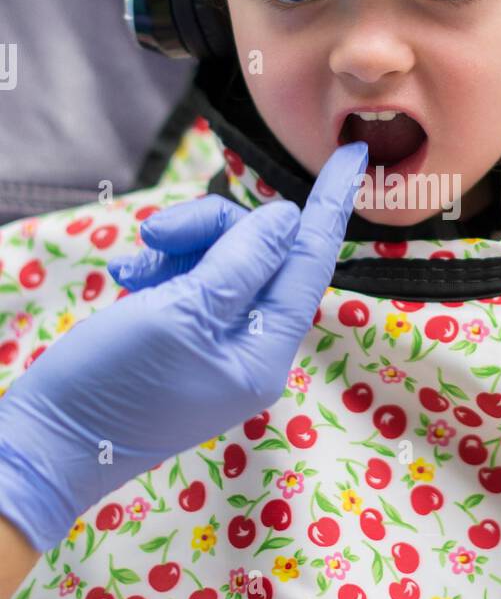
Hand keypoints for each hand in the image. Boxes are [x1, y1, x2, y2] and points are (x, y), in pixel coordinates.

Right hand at [0, 142, 367, 551]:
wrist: (48, 444)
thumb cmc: (112, 385)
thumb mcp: (180, 313)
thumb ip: (240, 264)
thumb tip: (288, 221)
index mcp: (266, 351)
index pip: (312, 262)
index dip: (330, 204)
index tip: (354, 154)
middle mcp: (251, 349)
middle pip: (258, 254)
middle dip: (211, 229)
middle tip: (157, 234)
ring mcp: (217, 347)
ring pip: (220, 262)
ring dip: (178, 249)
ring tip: (133, 266)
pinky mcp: (183, 343)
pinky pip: (190, 285)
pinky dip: (160, 271)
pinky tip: (127, 275)